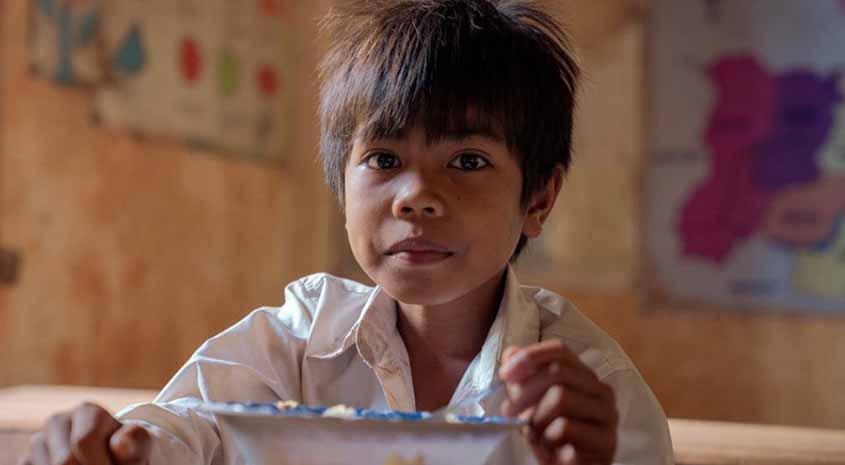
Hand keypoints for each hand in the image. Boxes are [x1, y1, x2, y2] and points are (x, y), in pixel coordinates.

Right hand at [19, 402, 150, 464]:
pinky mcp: (29, 459)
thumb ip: (134, 443)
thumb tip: (122, 442)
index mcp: (87, 411)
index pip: (84, 441)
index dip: (100, 463)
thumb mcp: (139, 446)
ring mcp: (40, 441)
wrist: (115, 456)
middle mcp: (58, 422)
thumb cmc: (129, 452)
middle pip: (64, 460)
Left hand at [499, 341, 618, 464]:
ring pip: (561, 398)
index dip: (530, 357)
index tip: (504, 375)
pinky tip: (548, 450)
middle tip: (508, 412)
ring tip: (534, 435)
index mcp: (585, 377)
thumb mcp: (532, 405)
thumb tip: (510, 353)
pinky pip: (566, 429)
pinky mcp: (605, 442)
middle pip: (558, 373)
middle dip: (525, 392)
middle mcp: (601, 392)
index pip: (560, 351)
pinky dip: (547, 439)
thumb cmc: (552, 436)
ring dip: (537, 419)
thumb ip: (523, 379)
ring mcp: (607, 416)